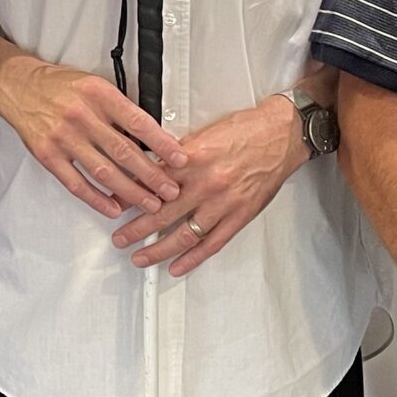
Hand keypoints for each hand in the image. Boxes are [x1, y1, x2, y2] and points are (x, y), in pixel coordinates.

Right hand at [0, 58, 185, 216]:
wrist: (18, 87)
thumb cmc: (60, 86)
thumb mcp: (96, 85)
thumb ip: (121, 109)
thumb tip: (153, 138)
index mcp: (99, 95)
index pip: (139, 123)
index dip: (162, 144)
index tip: (180, 159)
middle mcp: (82, 116)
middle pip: (124, 152)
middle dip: (152, 175)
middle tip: (170, 191)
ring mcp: (63, 137)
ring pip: (104, 171)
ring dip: (130, 192)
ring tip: (149, 204)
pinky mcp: (48, 155)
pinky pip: (76, 183)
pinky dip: (96, 198)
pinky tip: (113, 208)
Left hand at [113, 94, 304, 277]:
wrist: (281, 134)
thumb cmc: (246, 130)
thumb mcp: (203, 134)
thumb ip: (177, 155)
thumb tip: (151, 169)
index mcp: (193, 159)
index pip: (152, 183)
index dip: (130, 197)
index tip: (115, 206)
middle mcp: (206, 183)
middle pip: (163, 213)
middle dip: (136, 230)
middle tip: (120, 238)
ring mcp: (223, 203)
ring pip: (184, 234)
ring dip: (158, 250)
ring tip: (140, 257)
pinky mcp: (240, 216)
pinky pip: (212, 243)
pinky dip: (192, 259)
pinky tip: (177, 266)